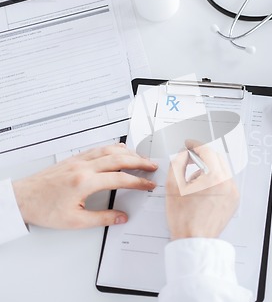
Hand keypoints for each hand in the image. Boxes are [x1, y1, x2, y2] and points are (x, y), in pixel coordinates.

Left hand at [12, 144, 157, 228]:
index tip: (149, 185)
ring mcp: (78, 160)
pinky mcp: (73, 159)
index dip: (138, 182)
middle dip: (139, 161)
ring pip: (109, 150)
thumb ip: (102, 218)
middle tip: (152, 166)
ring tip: (140, 157)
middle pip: (119, 158)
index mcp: (85, 182)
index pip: (121, 179)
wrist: (21, 198)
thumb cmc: (43, 209)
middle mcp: (83, 167)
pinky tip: (118, 151)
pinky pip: (98, 149)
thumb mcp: (75, 221)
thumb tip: (121, 217)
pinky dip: (112, 148)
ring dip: (128, 153)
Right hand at [166, 140, 238, 239]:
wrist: (194, 240)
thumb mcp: (173, 186)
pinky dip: (214, 180)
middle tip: (189, 158)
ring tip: (193, 182)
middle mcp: (227, 183)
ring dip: (208, 169)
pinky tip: (202, 191)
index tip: (189, 144)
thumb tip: (184, 154)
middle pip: (216, 158)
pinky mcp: (233, 200)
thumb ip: (178, 162)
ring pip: (221, 170)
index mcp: (214, 178)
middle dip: (202, 156)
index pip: (207, 151)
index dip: (195, 145)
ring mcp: (233, 192)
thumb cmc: (184, 219)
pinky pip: (225, 182)